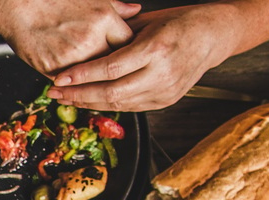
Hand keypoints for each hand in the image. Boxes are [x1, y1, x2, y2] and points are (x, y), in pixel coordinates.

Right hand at [0, 0, 139, 75]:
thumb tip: (135, 11)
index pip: (128, 43)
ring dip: (93, 76)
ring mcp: (72, 56)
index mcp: (104, 19)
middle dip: (113, 65)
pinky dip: (72, 79)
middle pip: (113, 63)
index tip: (125, 52)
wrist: (16, 6)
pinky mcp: (53, 69)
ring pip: (92, 76)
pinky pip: (70, 80)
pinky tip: (70, 73)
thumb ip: (114, 7)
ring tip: (89, 70)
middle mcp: (91, 39)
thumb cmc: (50, 0)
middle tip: (111, 66)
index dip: (128, 49)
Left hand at [46, 3, 268, 110]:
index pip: (110, 69)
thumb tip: (83, 48)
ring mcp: (166, 90)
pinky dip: (107, 105)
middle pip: (111, 92)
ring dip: (88, 103)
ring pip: (118, 104)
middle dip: (78, 95)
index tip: (59, 78)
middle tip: (54, 93)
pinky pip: (130, 107)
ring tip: (66, 98)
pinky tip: (89, 100)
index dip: (81, 76)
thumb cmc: (179, 23)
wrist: (214, 35)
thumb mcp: (148, 22)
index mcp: (156, 49)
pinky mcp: (166, 101)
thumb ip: (117, 37)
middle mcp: (162, 73)